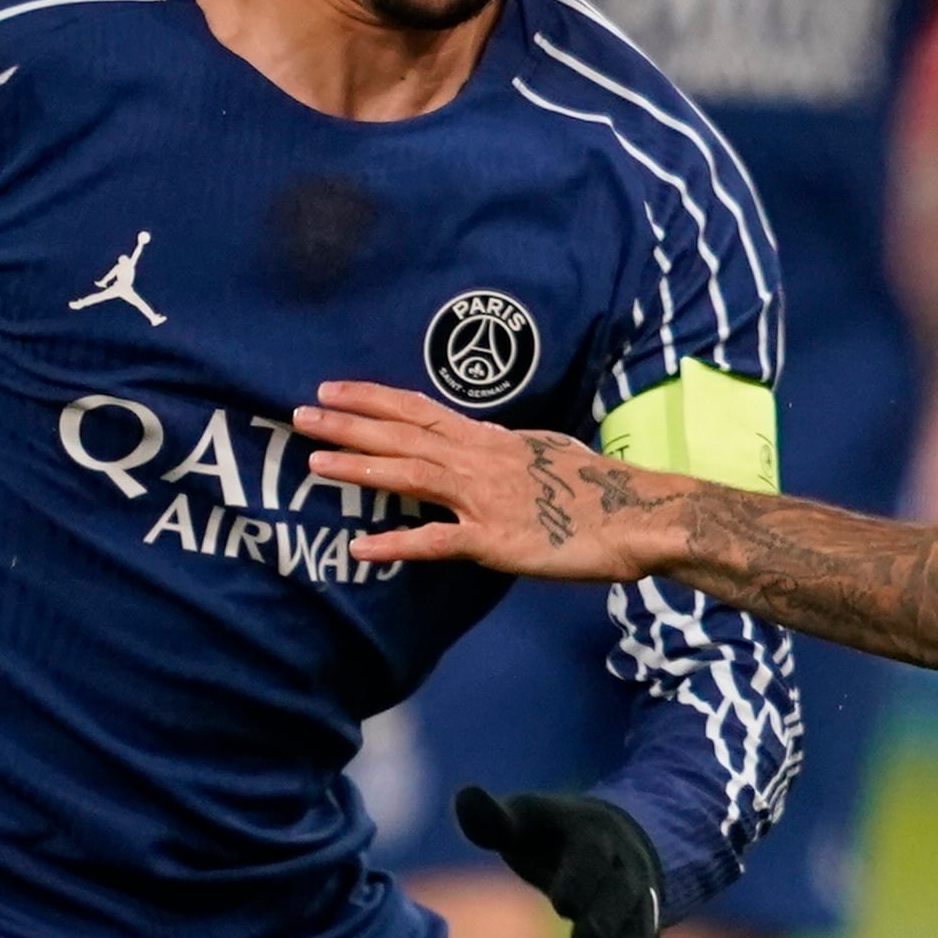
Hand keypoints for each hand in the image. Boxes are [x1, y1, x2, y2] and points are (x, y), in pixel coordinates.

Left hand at [297, 381, 670, 579]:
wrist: (637, 517)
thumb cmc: (600, 490)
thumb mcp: (551, 452)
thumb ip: (512, 448)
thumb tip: (492, 440)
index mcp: (491, 439)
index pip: (420, 409)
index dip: (373, 398)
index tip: (333, 389)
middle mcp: (480, 459)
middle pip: (404, 434)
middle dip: (349, 424)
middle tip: (300, 414)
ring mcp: (484, 498)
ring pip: (411, 474)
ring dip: (360, 468)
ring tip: (314, 463)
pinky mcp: (494, 539)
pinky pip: (436, 541)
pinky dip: (397, 544)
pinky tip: (360, 548)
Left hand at [454, 787, 663, 937]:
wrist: (627, 841)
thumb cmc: (557, 835)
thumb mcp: (527, 819)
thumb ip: (495, 819)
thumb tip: (463, 796)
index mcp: (595, 836)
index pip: (591, 858)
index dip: (580, 879)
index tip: (563, 903)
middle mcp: (627, 871)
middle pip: (620, 898)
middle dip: (606, 920)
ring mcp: (640, 906)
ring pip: (638, 935)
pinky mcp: (644, 937)